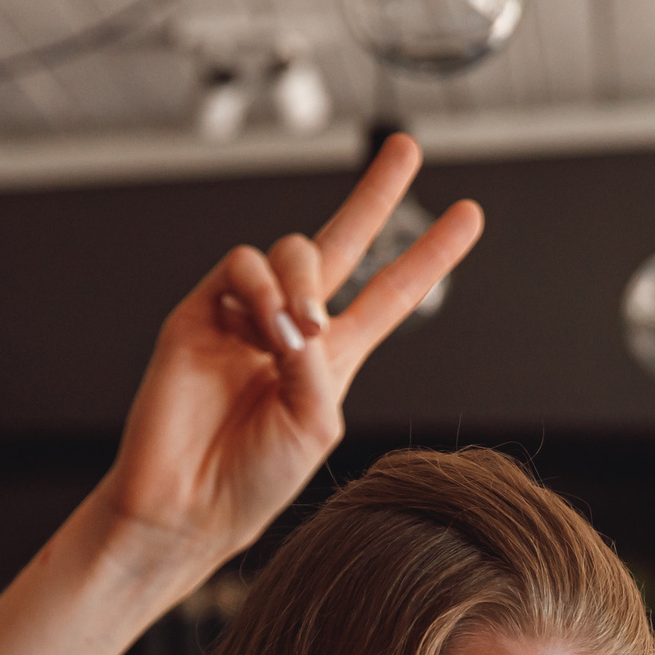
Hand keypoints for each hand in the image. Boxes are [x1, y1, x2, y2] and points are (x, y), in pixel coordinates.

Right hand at [89, 133, 483, 596]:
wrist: (185, 506)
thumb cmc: (252, 481)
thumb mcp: (316, 426)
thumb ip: (319, 363)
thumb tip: (295, 315)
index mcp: (333, 359)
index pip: (389, 293)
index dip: (430, 255)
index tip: (469, 217)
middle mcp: (292, 329)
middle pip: (341, 243)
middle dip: (376, 194)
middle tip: (407, 148)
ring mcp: (245, 317)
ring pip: (291, 252)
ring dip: (302, 284)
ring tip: (295, 336)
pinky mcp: (199, 313)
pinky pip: (240, 266)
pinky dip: (260, 289)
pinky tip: (261, 328)